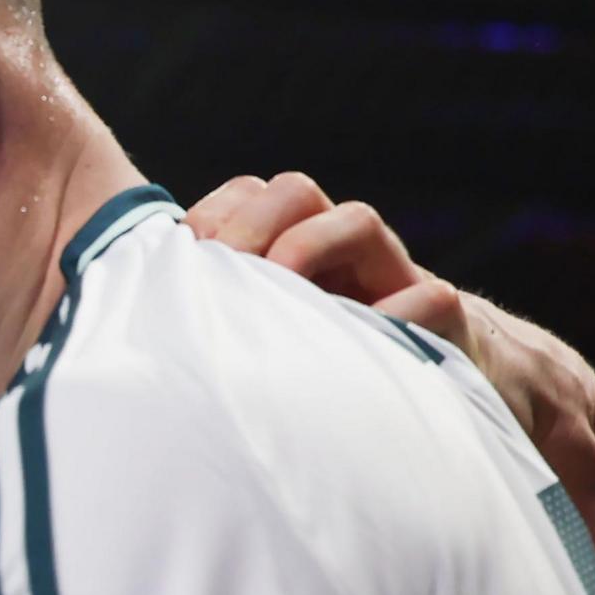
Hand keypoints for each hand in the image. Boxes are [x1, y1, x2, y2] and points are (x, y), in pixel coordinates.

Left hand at [185, 174, 594, 451]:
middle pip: (295, 191)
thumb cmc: (341, 380)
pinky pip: (428, 301)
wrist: (458, 403)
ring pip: (358, 220)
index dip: (213, 213)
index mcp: (296, 255)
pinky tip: (358, 342)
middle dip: (249, 223)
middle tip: (218, 272)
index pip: (250, 196)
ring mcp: (396, 282)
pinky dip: (393, 317)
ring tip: (280, 288)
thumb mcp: (277, 346)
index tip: (176, 255)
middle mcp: (344, 257)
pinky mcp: (446, 326)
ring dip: (309, 245)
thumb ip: (226, 325)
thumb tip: (136, 334)